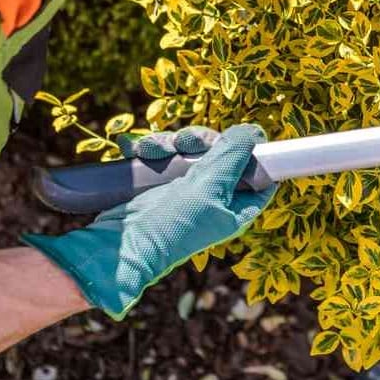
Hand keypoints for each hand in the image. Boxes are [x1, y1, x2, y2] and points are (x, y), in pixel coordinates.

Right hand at [22, 125, 274, 319]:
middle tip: (185, 142)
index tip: (244, 135)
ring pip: (188, 151)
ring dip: (168, 144)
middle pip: (221, 154)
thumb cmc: (170, 225)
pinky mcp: (158, 186)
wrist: (120, 247)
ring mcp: (185, 193)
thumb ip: (232, 159)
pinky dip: (149, 150)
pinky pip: (161, 157)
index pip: (260, 177)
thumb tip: (254, 132)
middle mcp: (213, 199)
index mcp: (236, 208)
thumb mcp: (207, 189)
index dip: (254, 153)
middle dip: (201, 142)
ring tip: (149, 150)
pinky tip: (133, 150)